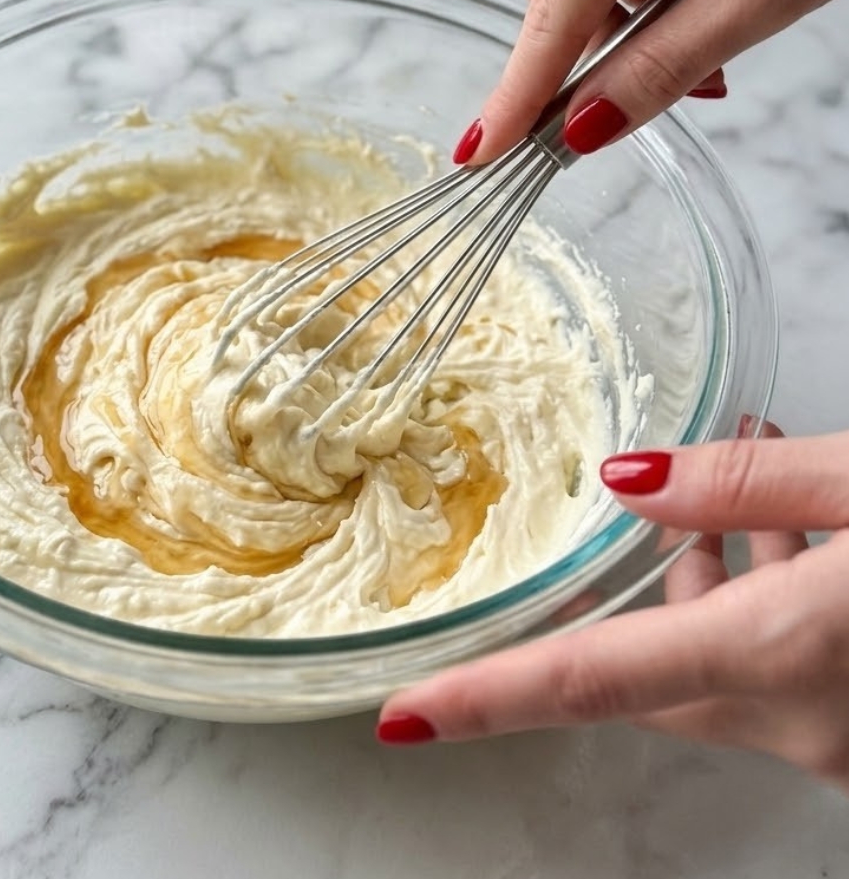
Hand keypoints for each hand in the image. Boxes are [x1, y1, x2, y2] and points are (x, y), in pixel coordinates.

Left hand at [376, 423, 848, 790]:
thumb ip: (746, 482)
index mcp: (780, 654)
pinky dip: (753, 603)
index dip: (486, 696)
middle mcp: (800, 716)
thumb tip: (631, 479)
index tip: (404, 714)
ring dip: (695, 584)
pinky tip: (769, 527)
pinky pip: (769, 667)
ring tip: (715, 491)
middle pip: (642, 670)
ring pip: (710, 661)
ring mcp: (837, 730)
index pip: (590, 682)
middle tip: (588, 530)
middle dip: (605, 598)